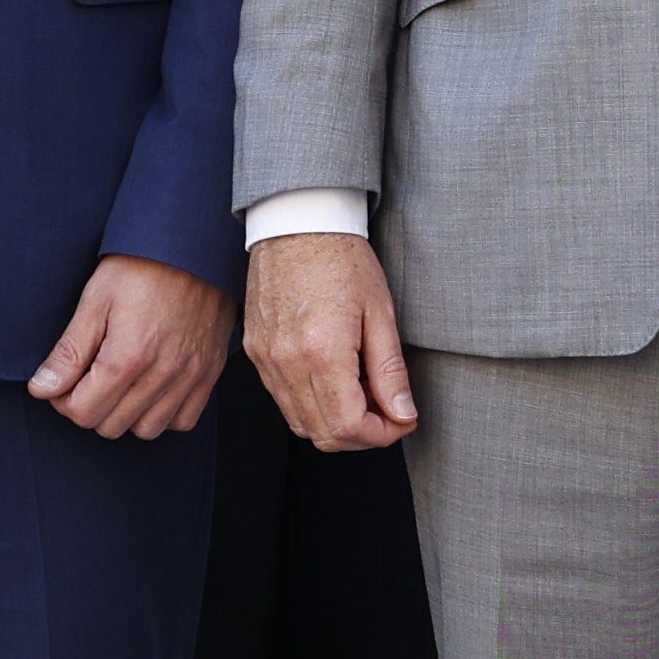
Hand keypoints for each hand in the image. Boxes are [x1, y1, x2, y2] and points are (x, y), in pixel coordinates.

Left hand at [29, 252, 234, 439]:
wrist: (195, 241)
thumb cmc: (142, 265)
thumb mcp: (96, 300)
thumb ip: (69, 351)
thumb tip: (42, 390)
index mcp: (128, 356)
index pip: (82, 413)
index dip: (62, 400)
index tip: (65, 378)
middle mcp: (162, 373)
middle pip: (110, 426)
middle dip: (91, 406)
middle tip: (89, 377)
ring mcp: (190, 375)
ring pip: (146, 429)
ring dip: (126, 414)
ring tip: (120, 383)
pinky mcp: (210, 371)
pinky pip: (183, 419)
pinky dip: (164, 413)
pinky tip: (151, 388)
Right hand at [247, 232, 419, 450]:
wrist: (298, 223)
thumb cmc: (344, 260)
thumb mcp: (381, 313)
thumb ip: (391, 371)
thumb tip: (403, 415)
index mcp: (322, 352)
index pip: (348, 426)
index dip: (380, 435)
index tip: (402, 421)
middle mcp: (286, 363)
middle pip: (322, 434)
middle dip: (361, 435)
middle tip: (389, 412)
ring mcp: (265, 360)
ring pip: (300, 423)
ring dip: (335, 423)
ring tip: (364, 393)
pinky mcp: (255, 353)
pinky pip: (282, 399)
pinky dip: (311, 405)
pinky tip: (336, 381)